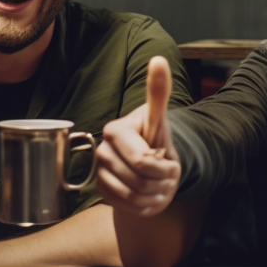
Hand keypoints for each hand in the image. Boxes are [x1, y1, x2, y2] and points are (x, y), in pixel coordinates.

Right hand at [97, 56, 180, 216]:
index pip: (144, 162)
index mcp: (114, 131)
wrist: (151, 163)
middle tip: (165, 171)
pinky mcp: (101, 193)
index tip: (166, 157)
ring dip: (157, 193)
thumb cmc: (155, 139)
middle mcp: (101, 152)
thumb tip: (158, 59)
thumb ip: (158, 92)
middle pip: (141, 181)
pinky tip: (149, 193)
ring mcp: (99, 174)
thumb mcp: (160, 120)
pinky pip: (130, 207)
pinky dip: (147, 205)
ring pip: (136, 196)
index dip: (164, 166)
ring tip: (158, 182)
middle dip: (162, 180)